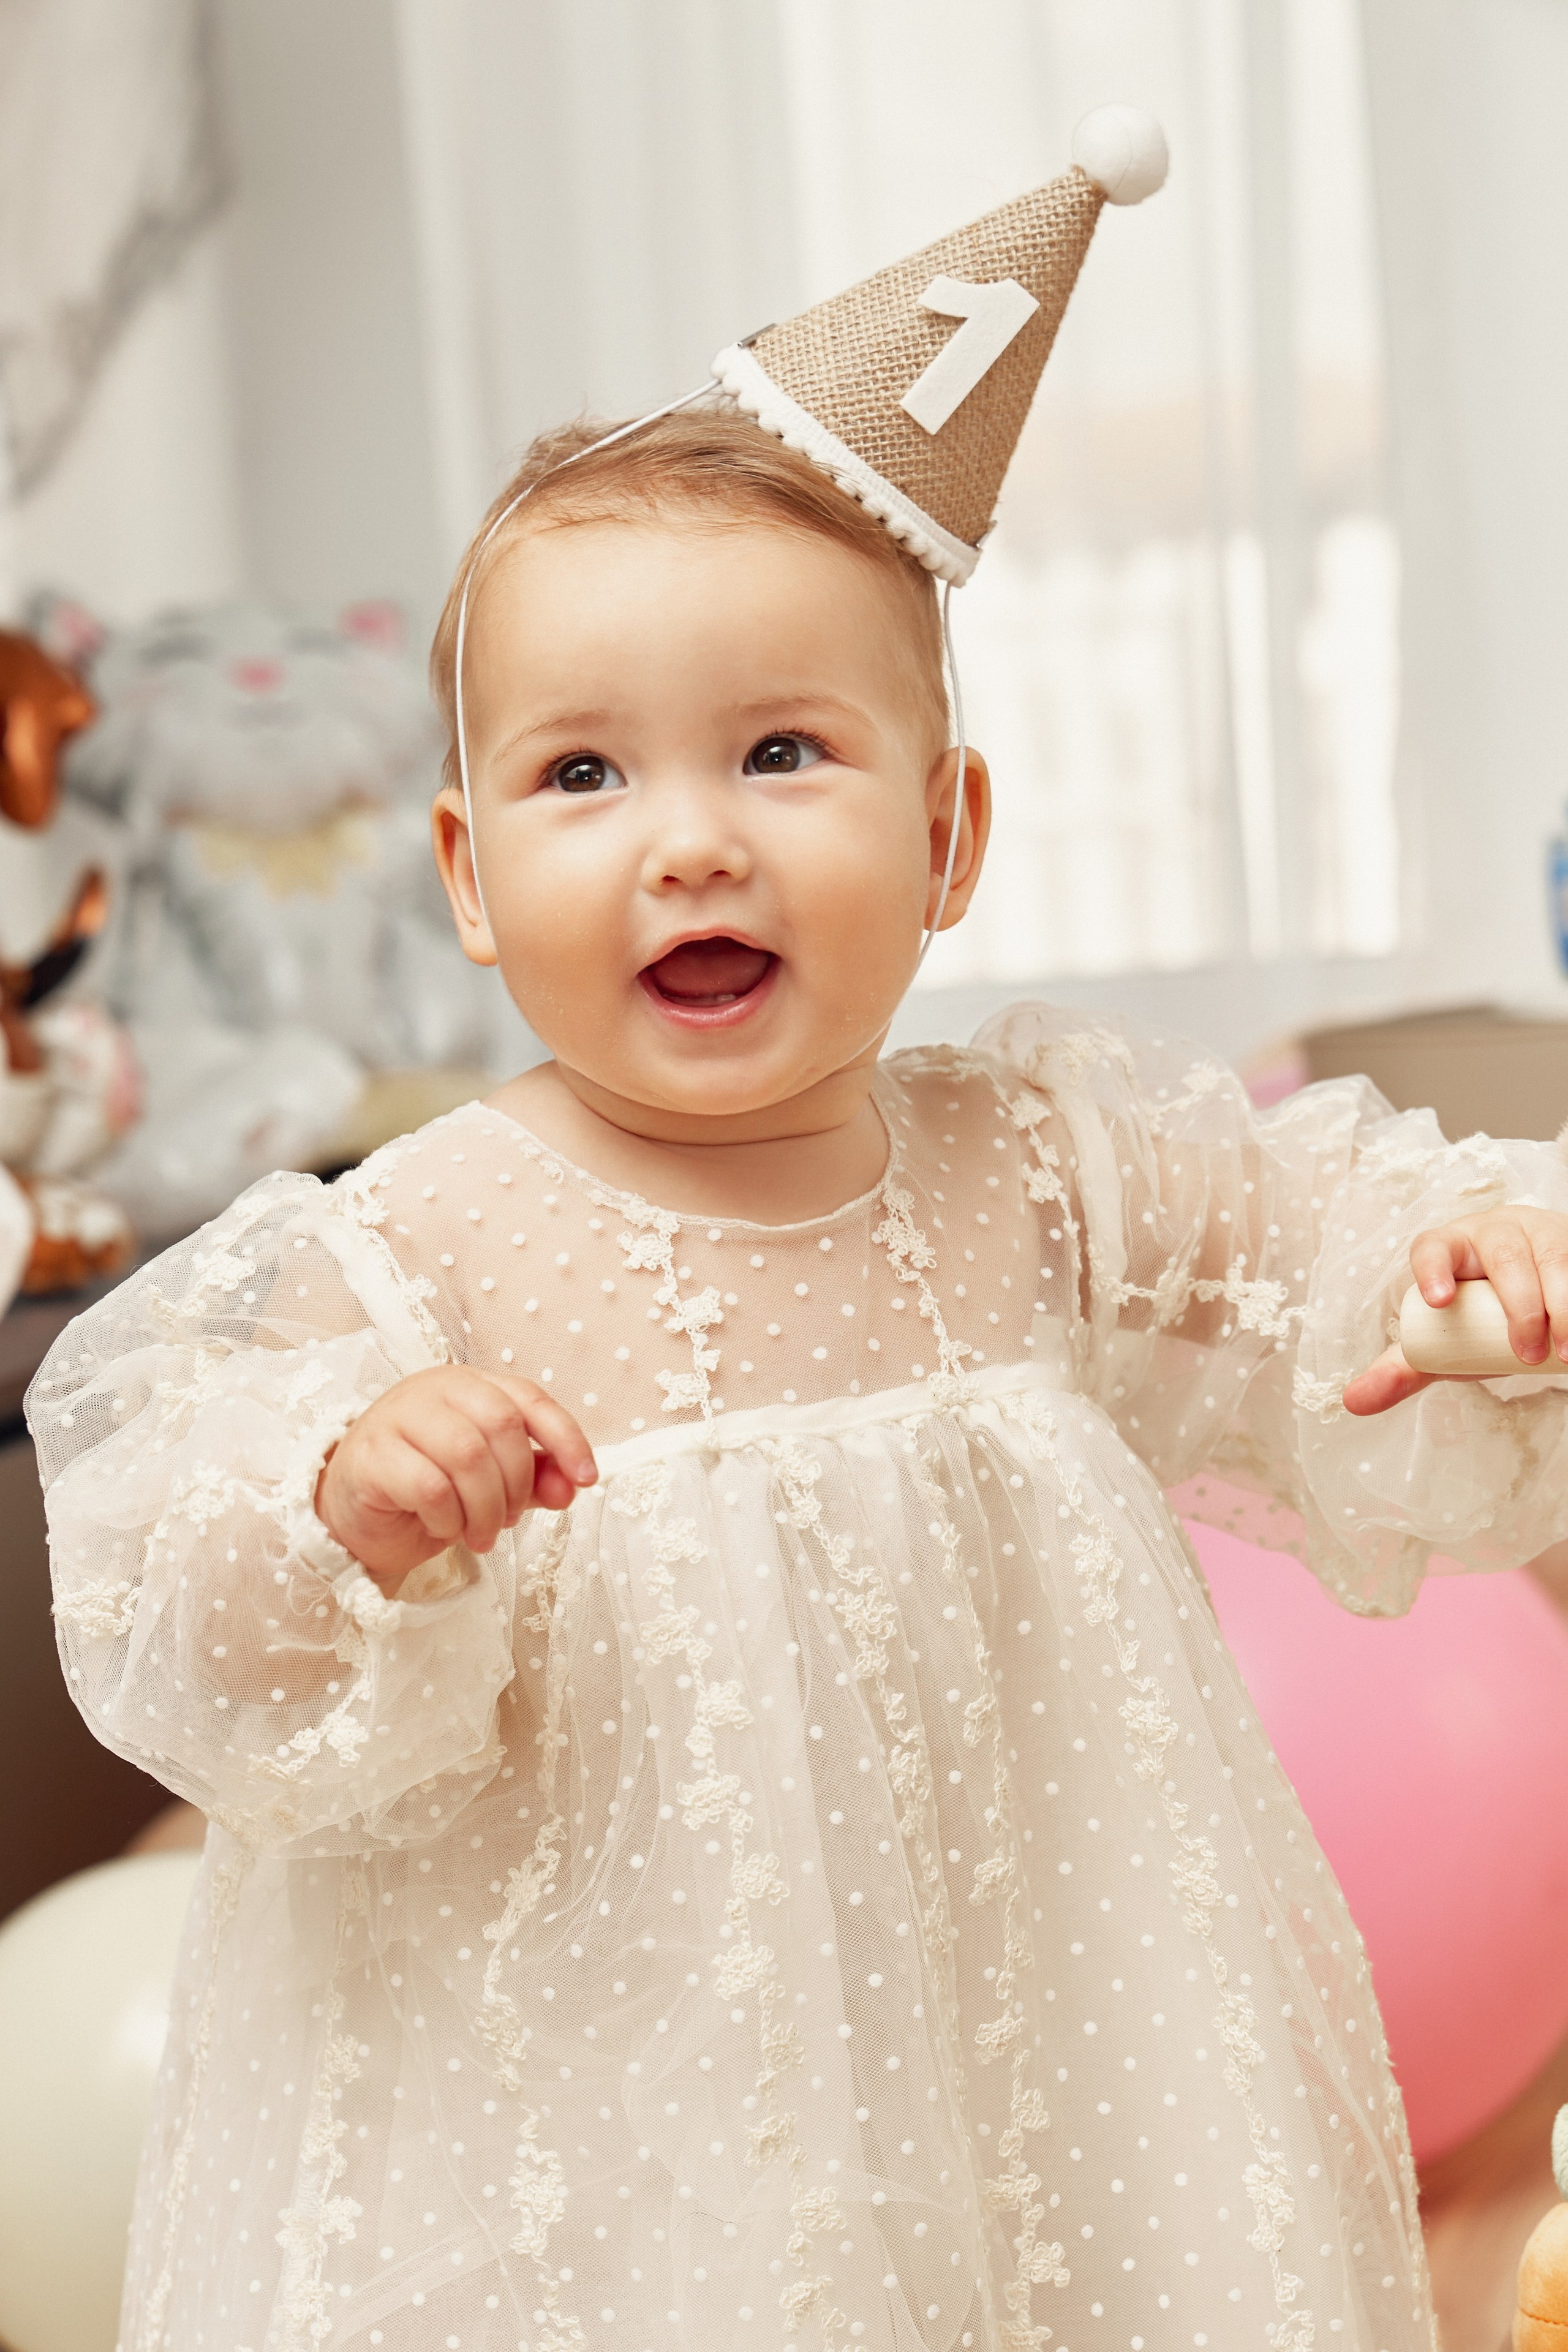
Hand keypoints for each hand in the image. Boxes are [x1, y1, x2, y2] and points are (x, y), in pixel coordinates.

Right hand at [315, 1366, 596, 1581]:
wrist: (352, 1513)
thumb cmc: (426, 1489)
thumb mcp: (491, 1484)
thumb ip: (534, 1479)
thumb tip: (574, 1485)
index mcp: (470, 1386)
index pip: (529, 1400)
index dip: (566, 1438)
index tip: (587, 1480)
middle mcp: (434, 1389)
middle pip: (501, 1425)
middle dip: (517, 1484)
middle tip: (508, 1520)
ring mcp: (398, 1416)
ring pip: (466, 1455)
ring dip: (484, 1508)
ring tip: (480, 1535)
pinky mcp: (371, 1454)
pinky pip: (428, 1486)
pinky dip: (447, 1517)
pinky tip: (443, 1529)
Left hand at [1344, 1204, 1567, 1416]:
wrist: (1534, 1294)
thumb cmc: (1479, 1314)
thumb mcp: (1443, 1341)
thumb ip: (1404, 1368)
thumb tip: (1353, 1402)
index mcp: (1449, 1247)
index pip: (1433, 1246)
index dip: (1431, 1268)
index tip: (1438, 1301)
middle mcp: (1494, 1230)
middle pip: (1504, 1256)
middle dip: (1519, 1306)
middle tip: (1527, 1355)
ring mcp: (1539, 1233)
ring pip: (1553, 1257)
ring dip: (1563, 1306)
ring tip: (1565, 1353)